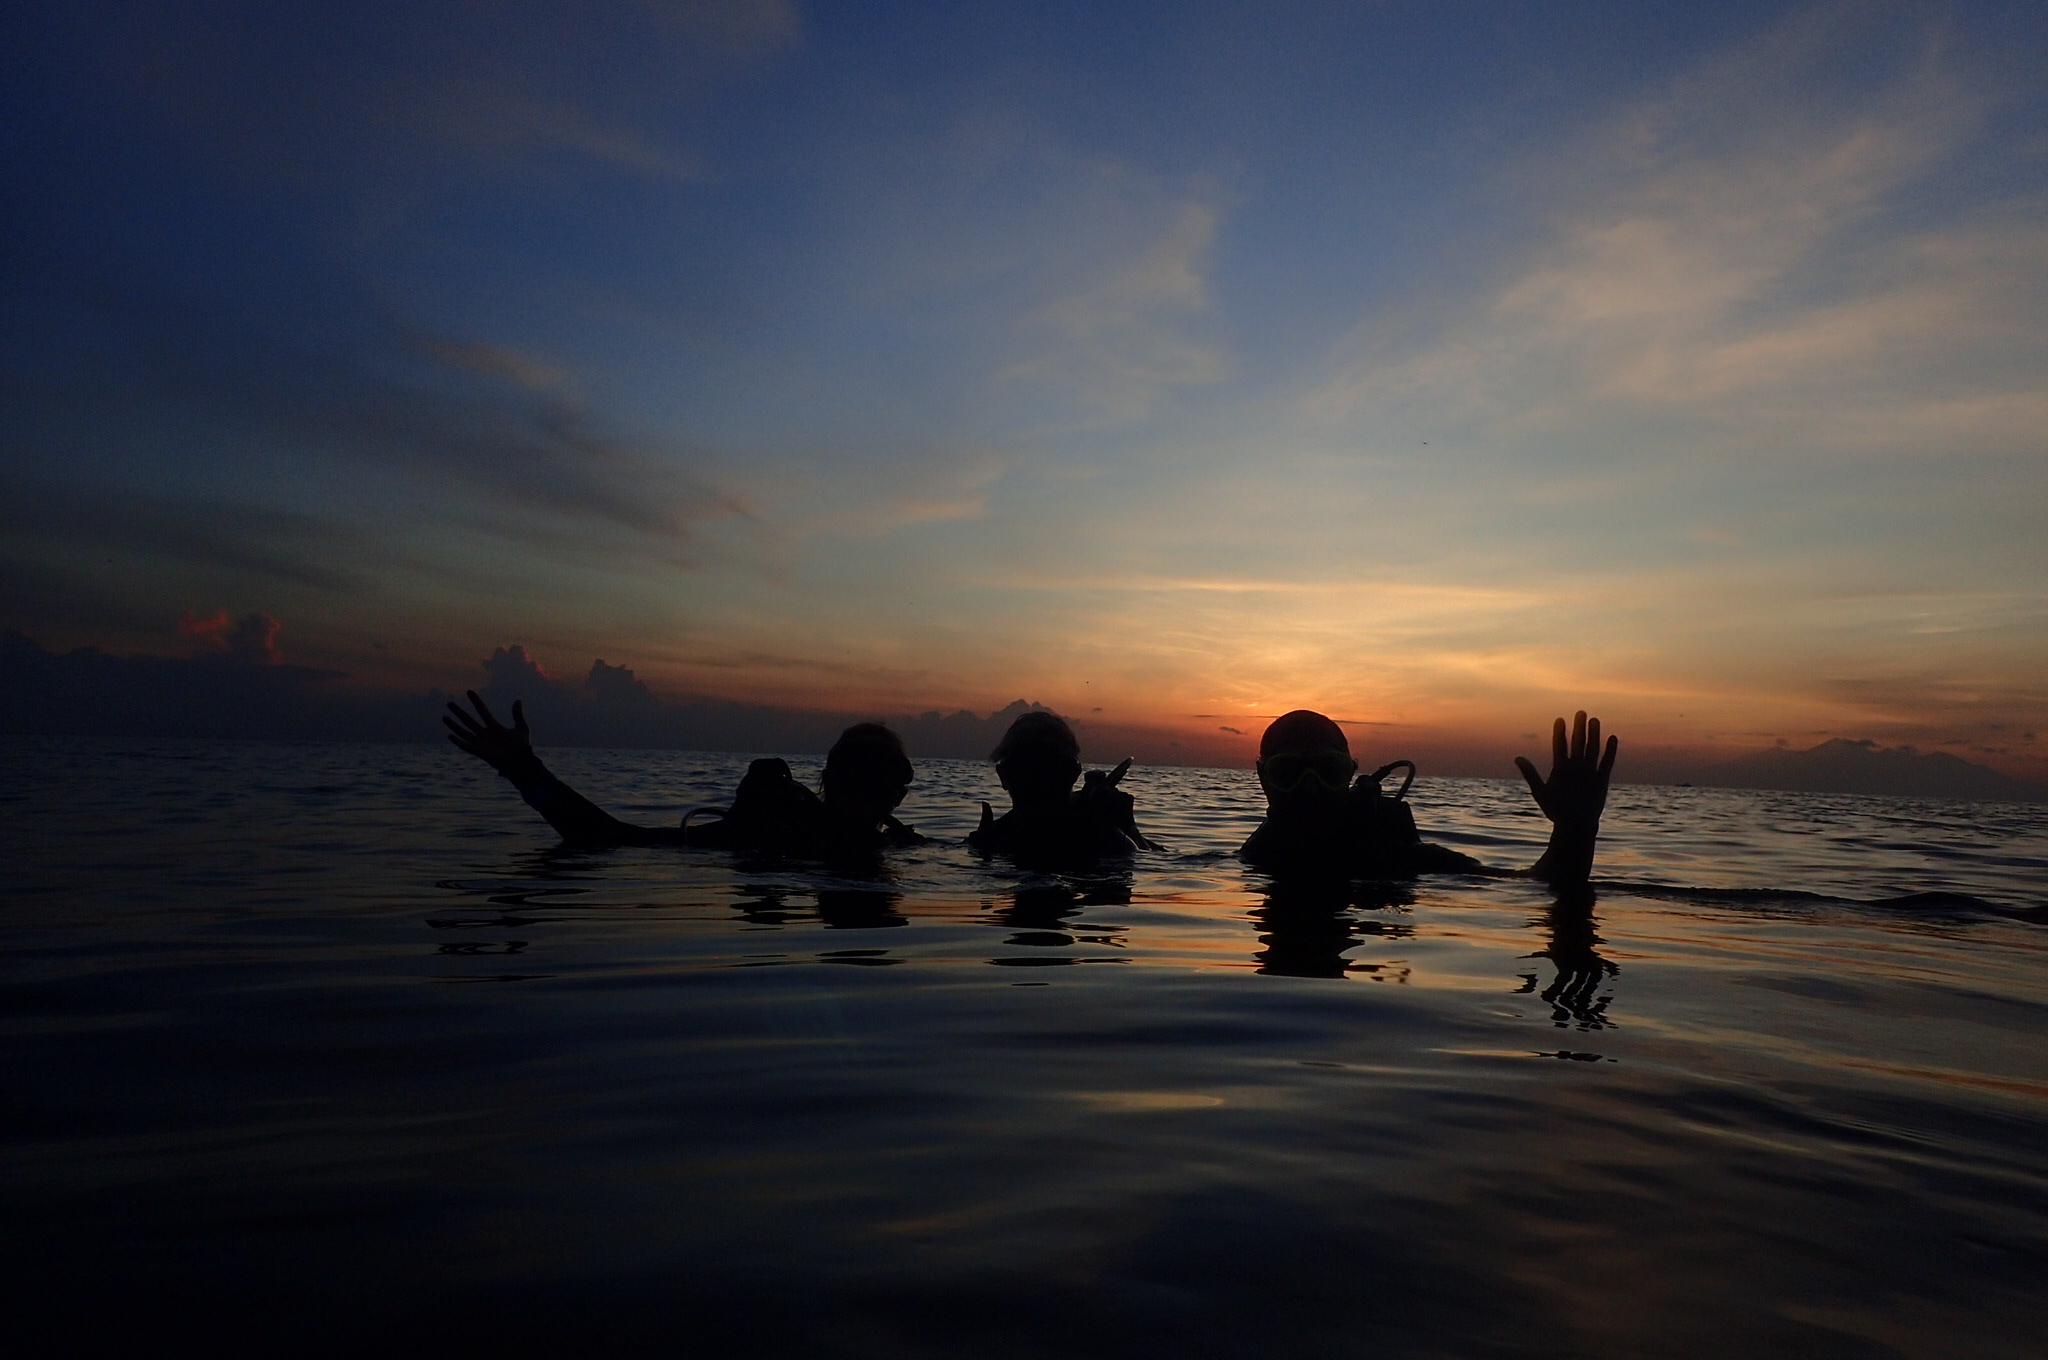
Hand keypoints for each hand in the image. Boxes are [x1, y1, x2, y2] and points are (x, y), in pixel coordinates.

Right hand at [443, 691, 540, 778]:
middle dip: (459, 712)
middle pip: (469, 720)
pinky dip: (459, 742)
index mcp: (495, 727)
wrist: (522, 763)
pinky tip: (450, 735)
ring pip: (464, 732)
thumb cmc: (523, 747)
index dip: (476, 702)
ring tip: (444, 717)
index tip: (469, 691)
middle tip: (449, 703)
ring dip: (454, 725)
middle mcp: (485, 734)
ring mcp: (482, 743)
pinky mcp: (481, 753)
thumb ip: (518, 715)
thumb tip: (518, 700)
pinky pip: (467, 747)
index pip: (483, 711)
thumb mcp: (522, 728)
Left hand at [1514, 712, 1617, 829]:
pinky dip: (1609, 751)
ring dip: (1593, 736)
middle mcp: (1575, 768)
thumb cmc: (1555, 811)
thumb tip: (1517, 758)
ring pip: (1592, 750)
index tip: (1560, 720)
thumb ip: (1530, 774)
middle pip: (1578, 744)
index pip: (1560, 746)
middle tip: (1580, 712)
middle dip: (1579, 729)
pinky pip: (1606, 763)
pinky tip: (1611, 738)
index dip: (1560, 733)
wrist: (1574, 826)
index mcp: (1560, 769)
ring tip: (1594, 720)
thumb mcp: (1541, 792)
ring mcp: (1588, 773)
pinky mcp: (1601, 780)